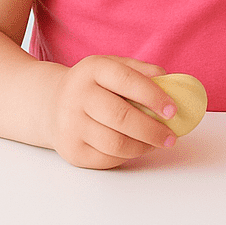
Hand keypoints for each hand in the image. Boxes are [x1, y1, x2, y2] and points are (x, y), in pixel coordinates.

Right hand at [48, 55, 179, 168]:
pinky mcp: (71, 150)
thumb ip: (142, 71)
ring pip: (114, 143)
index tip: (173, 110)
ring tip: (157, 143)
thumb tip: (171, 83)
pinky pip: (106, 159)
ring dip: (143, 146)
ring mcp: (71, 125)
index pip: (128, 80)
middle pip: (121, 117)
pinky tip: (138, 148)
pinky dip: (127, 156)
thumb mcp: (114, 66)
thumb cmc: (94, 84)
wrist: (52, 104)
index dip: (154, 96)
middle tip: (171, 137)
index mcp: (93, 69)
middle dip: (152, 129)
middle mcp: (78, 95)